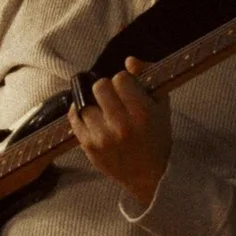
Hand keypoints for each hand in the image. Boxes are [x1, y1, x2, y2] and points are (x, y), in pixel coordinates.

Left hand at [68, 57, 170, 206]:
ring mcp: (102, 137)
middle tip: (113, 98)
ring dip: (94, 104)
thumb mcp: (161, 107)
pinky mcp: (88, 146)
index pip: (120, 78)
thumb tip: (129, 60)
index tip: (127, 89)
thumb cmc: (156, 138)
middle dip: (106, 89)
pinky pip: (74, 119)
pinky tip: (89, 115)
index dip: (123, 80)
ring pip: (85, 103)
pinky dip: (79, 113)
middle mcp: (121, 125)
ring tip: (104, 113)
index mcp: (142, 113)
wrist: (148, 176)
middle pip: (99, 87)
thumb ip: (147, 78)